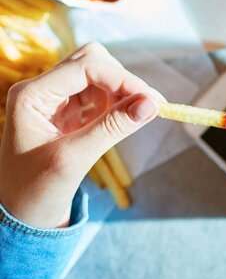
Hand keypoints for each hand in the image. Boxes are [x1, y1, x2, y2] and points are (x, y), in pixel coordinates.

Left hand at [0, 42, 160, 227]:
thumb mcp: (73, 159)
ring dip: (120, 89)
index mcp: (31, 95)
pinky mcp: (65, 111)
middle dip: (122, 80)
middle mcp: (40, 89)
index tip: (152, 100)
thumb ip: (112, 127)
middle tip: (148, 105)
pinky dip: (116, 100)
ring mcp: (52, 99)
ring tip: (137, 114)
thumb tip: (152, 104)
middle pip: (91, 61)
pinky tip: (124, 118)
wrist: (20, 217)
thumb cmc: (35, 192)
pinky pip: (97, 92)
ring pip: (96, 73)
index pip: (85, 67)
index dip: (122, 79)